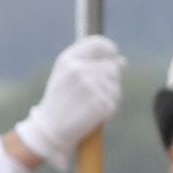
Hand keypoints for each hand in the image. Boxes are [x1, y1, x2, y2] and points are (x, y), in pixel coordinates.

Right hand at [7, 34, 127, 170]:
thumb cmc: (60, 100)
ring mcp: (89, 87)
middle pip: (112, 66)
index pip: (98, 43)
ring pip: (115, 85)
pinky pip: (115, 101)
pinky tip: (96, 114)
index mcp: (68, 59)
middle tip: (95, 93)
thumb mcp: (67, 76)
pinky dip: (110, 110)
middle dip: (110, 79)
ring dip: (111, 95)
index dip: (109, 50)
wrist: (50, 128)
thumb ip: (92, 64)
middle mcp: (78, 70)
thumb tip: (122, 61)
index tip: (112, 58)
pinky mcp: (99, 104)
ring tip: (93, 104)